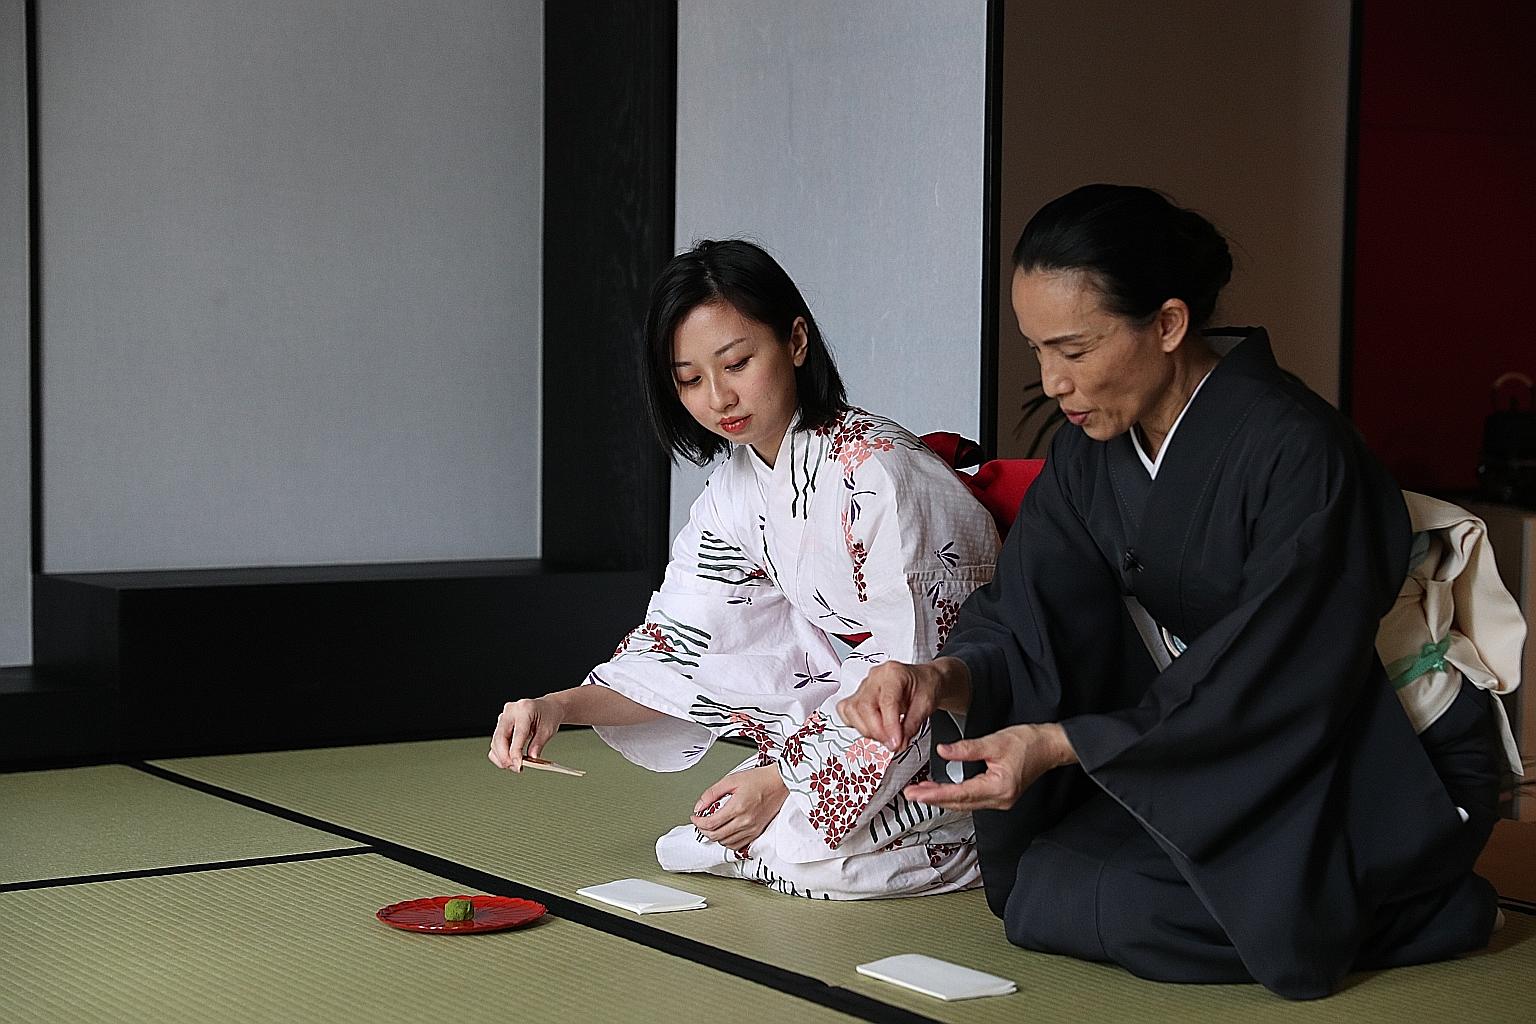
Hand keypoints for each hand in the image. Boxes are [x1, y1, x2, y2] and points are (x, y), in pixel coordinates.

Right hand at [488, 697, 565, 771]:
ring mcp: (503, 717)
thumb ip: (538, 745)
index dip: (515, 752)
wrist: (547, 708)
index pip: (517, 734)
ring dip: (502, 757)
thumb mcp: (548, 730)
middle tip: (515, 768)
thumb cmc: (548, 715)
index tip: (518, 765)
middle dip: (505, 757)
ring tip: (515, 765)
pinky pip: (495, 742)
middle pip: (500, 738)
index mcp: (524, 709)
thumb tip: (531, 759)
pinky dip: (500, 754)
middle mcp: (510, 711)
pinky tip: (509, 760)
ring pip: (495, 742)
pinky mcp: (500, 725)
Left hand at [690, 765, 788, 853]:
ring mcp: (752, 829)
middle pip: (716, 836)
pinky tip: (725, 833)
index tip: (695, 818)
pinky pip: (738, 845)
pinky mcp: (757, 832)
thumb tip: (699, 806)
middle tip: (701, 823)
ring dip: (715, 837)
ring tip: (713, 827)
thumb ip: (712, 793)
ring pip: (726, 843)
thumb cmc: (759, 779)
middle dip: (704, 831)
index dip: (698, 823)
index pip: (711, 824)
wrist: (780, 783)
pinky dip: (728, 842)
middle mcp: (745, 821)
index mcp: (738, 807)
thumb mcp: (731, 780)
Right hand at [837, 659, 959, 752]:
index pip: (886, 701)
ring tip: (885, 736)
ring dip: (867, 731)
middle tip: (893, 744)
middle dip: (877, 731)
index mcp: (894, 673)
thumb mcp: (926, 705)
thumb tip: (899, 743)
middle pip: (864, 706)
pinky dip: (856, 724)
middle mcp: (875, 677)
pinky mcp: (857, 696)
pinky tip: (872, 728)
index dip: (890, 726)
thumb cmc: (925, 687)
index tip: (896, 743)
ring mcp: (863, 686)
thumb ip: (911, 725)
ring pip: (852, 711)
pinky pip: (846, 711)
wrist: (923, 681)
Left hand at [904, 723, 1076, 810]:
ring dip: (942, 799)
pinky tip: (943, 791)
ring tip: (921, 792)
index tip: (917, 793)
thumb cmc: (1029, 743)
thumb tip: (943, 751)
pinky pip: (972, 800)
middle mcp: (999, 799)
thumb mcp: (994, 742)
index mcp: (998, 787)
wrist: (1050, 746)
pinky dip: (955, 796)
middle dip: (933, 799)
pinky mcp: (999, 796)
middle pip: (960, 803)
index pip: (960, 794)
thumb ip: (966, 748)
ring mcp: (1000, 800)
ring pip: (964, 804)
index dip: (936, 794)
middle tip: (911, 794)